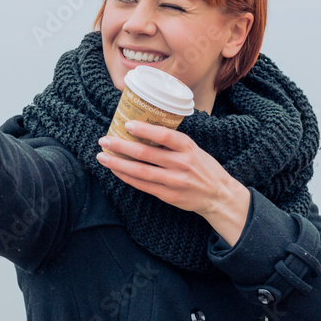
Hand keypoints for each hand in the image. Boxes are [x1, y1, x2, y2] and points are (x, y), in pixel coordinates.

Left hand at [96, 120, 250, 245]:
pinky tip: (115, 170)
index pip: (164, 136)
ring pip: (140, 172)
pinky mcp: (169, 196)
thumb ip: (172, 142)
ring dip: (118, 163)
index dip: (144, 130)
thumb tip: (142, 128)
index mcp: (188, 147)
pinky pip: (143, 185)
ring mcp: (174, 181)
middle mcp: (181, 164)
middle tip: (104, 140)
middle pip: (146, 154)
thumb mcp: (193, 148)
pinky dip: (126, 177)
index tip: (127, 124)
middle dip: (121, 146)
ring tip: (102, 156)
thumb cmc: (202, 167)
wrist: (218, 196)